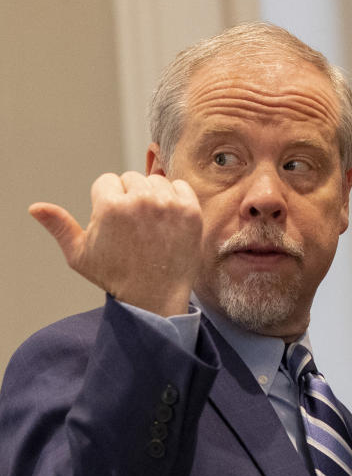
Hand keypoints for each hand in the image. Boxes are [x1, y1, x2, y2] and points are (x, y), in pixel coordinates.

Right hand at [30, 171, 202, 314]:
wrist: (154, 297)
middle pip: (131, 178)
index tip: (115, 223)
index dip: (108, 201)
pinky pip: (180, 186)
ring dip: (153, 196)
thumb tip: (36, 207)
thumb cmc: (115, 277)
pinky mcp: (191, 212)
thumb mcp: (79, 254)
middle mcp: (140, 200)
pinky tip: (168, 219)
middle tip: (134, 227)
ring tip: (151, 225)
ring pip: (156, 181)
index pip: (107, 180)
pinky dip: (176, 198)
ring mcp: (168, 205)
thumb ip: (59, 226)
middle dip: (129, 197)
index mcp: (109, 205)